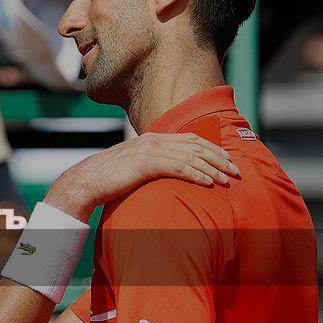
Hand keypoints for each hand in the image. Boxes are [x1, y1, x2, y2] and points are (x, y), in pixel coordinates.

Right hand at [44, 132, 239, 221]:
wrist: (86, 181)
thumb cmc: (109, 179)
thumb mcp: (134, 167)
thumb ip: (152, 165)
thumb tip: (168, 174)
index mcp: (151, 138)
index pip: (189, 139)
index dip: (211, 148)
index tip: (226, 159)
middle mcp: (153, 139)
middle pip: (195, 144)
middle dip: (218, 157)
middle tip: (236, 170)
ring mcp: (149, 150)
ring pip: (190, 156)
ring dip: (212, 168)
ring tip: (227, 180)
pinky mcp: (145, 163)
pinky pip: (178, 168)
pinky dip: (197, 175)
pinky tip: (208, 183)